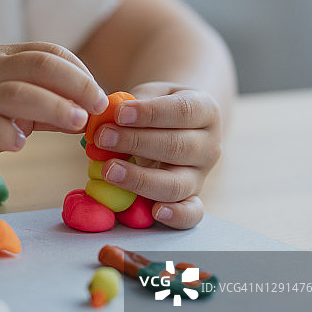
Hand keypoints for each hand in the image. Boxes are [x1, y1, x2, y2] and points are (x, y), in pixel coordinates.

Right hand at [0, 43, 107, 184]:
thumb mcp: (11, 104)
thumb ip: (45, 105)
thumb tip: (88, 113)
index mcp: (4, 59)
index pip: (50, 53)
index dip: (80, 73)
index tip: (99, 97)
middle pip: (39, 66)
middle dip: (76, 84)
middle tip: (97, 107)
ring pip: (17, 93)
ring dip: (52, 107)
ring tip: (76, 124)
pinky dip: (8, 134)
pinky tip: (20, 145)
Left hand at [92, 82, 222, 228]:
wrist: (173, 126)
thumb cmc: (155, 109)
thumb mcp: (148, 95)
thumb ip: (129, 105)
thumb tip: (102, 117)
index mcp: (204, 110)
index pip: (182, 111)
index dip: (150, 113)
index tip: (119, 113)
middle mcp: (209, 145)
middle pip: (177, 147)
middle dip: (136, 142)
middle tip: (103, 138)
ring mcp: (201, 174)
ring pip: (177, 182)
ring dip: (140, 178)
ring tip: (109, 170)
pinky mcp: (191, 198)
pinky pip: (191, 212)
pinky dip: (176, 215)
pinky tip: (156, 212)